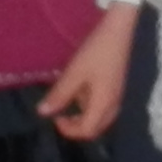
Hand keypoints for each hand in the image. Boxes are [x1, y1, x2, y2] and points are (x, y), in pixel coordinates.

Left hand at [40, 4, 141, 140]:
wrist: (118, 31)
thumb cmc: (96, 52)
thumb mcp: (74, 72)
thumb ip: (59, 94)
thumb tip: (43, 112)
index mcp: (103, 104)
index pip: (87, 131)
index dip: (68, 130)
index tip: (54, 117)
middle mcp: (113, 104)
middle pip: (96, 128)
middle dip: (76, 127)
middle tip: (61, 115)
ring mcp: (117, 96)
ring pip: (100, 118)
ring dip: (83, 117)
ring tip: (69, 101)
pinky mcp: (116, 87)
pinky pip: (103, 106)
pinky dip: (90, 106)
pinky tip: (81, 89)